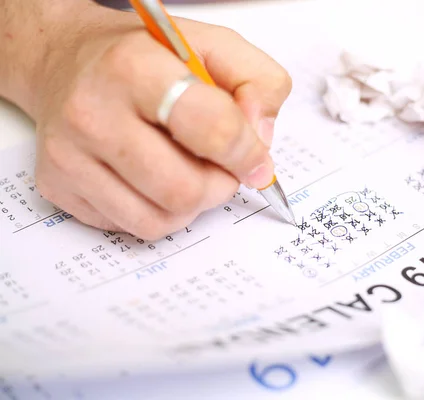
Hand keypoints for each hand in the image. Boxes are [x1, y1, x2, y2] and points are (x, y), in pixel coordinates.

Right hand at [25, 2, 290, 239]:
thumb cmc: (144, 57)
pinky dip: (159, 212)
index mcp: (135, 67)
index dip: (246, 152)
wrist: (66, 61)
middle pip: (185, 190)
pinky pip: (133, 228)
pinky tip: (153, 179)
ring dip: (192, 204)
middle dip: (218, 185)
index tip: (255, 159)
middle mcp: (92, 113)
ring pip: (160, 220)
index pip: (212, 128)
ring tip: (187, 169)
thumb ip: (258, 83)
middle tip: (218, 164)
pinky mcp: (60, 187)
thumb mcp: (214, 46)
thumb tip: (260, 141)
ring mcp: (69, 156)